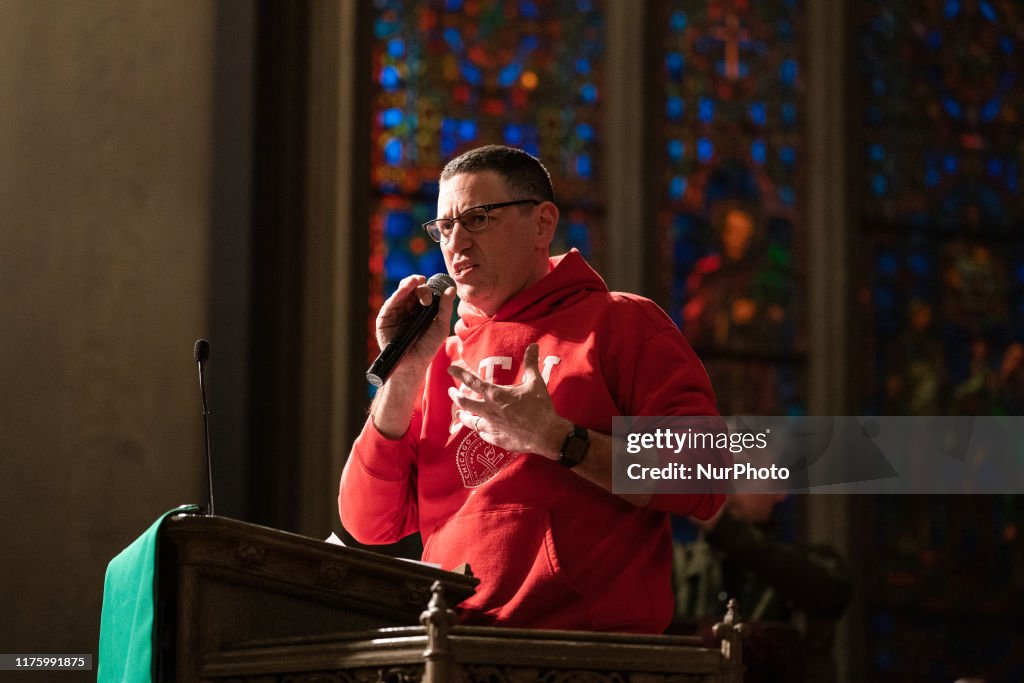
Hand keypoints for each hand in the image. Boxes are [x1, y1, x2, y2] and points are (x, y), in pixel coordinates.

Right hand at [375, 274, 455, 372]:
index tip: (438, 290)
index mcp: (420, 308)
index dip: (430, 289)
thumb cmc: (427, 347)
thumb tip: (451, 289)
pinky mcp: (385, 317)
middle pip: (412, 289)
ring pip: (401, 291)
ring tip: (417, 281)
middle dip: (420, 288)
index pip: (424, 292)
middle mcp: (407, 307)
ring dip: (409, 284)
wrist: (413, 364)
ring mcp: (396, 311)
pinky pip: (391, 302)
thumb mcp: (441, 327)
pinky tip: (405, 288)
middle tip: (427, 298)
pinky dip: (398, 293)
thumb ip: (445, 309)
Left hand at [447, 344, 570, 458]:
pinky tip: (477, 427)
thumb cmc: (540, 408)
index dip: (459, 374)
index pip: (472, 381)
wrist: (546, 434)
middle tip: (451, 392)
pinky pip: (481, 433)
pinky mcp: (495, 439)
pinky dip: (477, 428)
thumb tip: (533, 346)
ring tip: (459, 412)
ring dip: (462, 415)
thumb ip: (530, 363)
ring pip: (468, 420)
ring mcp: (490, 426)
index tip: (450, 369)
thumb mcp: (535, 382)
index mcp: (496, 394)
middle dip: (455, 396)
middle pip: (464, 402)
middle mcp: (488, 410)